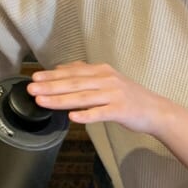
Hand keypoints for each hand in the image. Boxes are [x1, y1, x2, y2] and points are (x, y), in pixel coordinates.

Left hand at [28, 62, 164, 132]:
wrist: (155, 109)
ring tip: (43, 101)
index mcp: (102, 71)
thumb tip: (62, 69)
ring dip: (61, 100)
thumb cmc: (129, 97)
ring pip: (83, 97)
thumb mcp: (108, 80)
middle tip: (31, 89)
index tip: (34, 77)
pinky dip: (86, 115)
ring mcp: (114, 94)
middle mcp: (107, 80)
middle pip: (74, 83)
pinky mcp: (120, 110)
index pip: (72, 72)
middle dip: (51, 86)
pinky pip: (100, 113)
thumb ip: (86, 75)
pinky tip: (73, 117)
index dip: (52, 75)